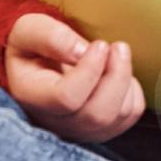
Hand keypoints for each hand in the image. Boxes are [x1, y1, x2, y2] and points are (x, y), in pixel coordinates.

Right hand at [4, 13, 146, 142]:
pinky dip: (132, 90)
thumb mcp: (29, 29)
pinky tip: (116, 72)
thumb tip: (81, 52)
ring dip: (125, 79)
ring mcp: (79, 130)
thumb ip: (50, 37)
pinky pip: (129, 115)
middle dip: (117, 76)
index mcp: (31, 96)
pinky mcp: (101, 129)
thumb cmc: (32, 45)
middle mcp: (54, 122)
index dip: (90, 70)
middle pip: (97, 115)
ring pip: (117, 116)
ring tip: (116, 53)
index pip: (66, 98)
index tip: (99, 44)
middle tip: (118, 47)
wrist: (36, 63)